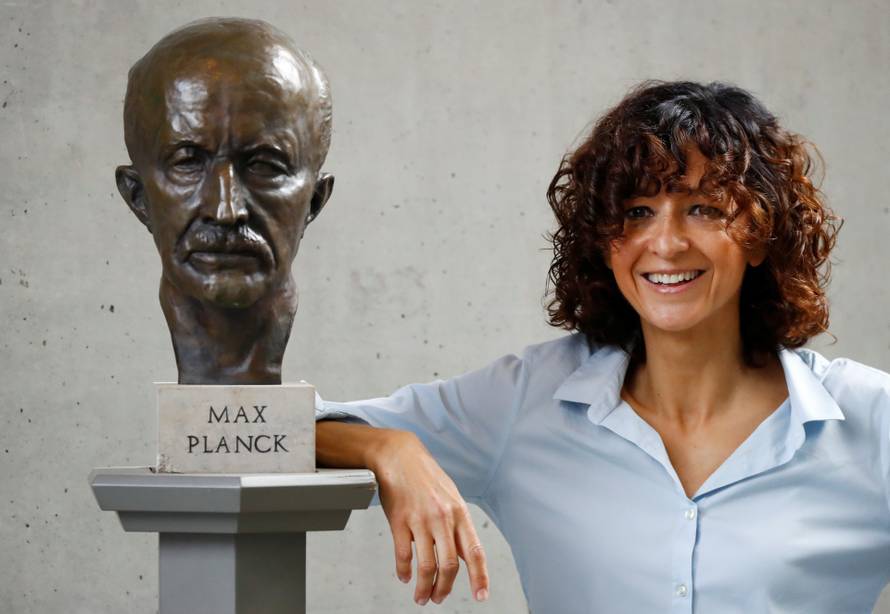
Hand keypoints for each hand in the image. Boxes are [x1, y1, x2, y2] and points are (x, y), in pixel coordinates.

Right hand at [369, 430, 489, 605]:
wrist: (400, 455)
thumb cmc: (426, 476)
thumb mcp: (451, 497)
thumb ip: (459, 526)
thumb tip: (465, 555)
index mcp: (459, 513)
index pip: (474, 551)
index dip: (480, 577)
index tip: (481, 595)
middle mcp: (442, 518)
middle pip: (449, 565)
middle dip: (444, 588)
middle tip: (438, 599)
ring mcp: (420, 520)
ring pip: (426, 565)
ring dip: (424, 587)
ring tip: (421, 596)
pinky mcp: (399, 520)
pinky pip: (403, 554)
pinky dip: (404, 571)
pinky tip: (405, 577)